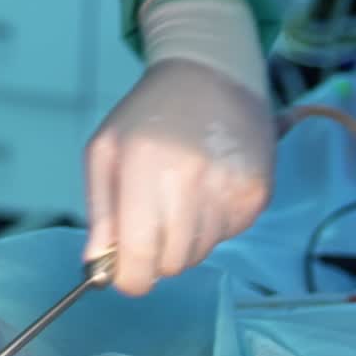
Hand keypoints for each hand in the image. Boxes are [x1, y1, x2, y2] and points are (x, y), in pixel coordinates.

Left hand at [83, 58, 274, 295]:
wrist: (210, 77)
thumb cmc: (148, 115)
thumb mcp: (105, 151)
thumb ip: (99, 212)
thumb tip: (98, 266)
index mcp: (143, 165)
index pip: (139, 255)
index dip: (129, 277)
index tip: (123, 273)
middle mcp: (189, 179)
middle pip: (171, 263)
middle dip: (154, 253)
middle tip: (150, 217)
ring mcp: (228, 188)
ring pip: (200, 254)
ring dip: (183, 238)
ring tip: (178, 194)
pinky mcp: (257, 194)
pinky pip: (227, 237)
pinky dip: (211, 224)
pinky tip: (205, 187)